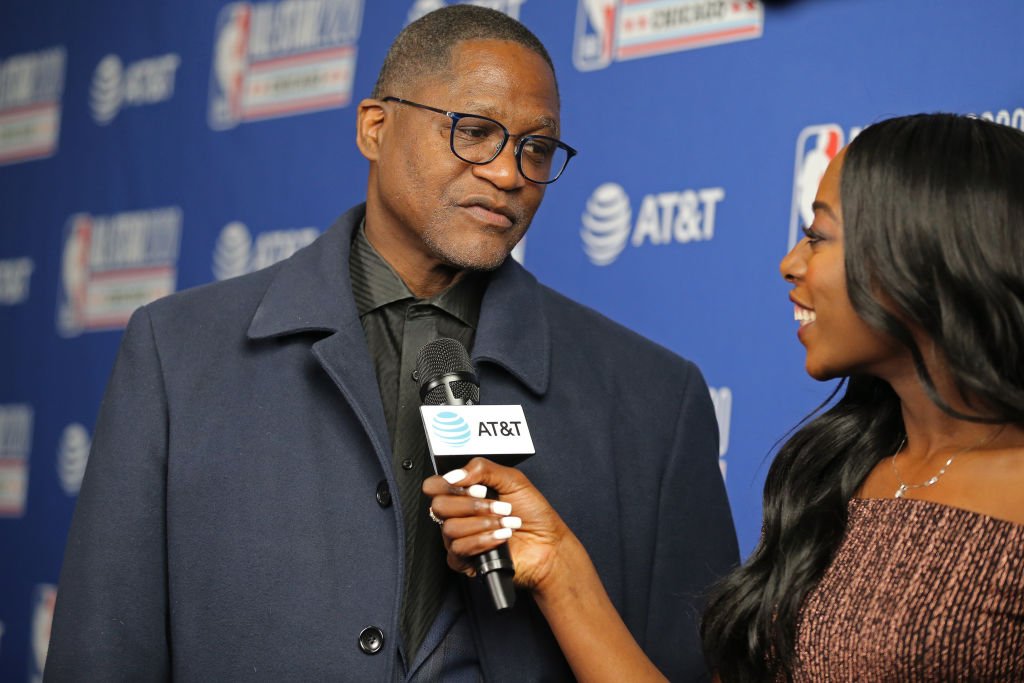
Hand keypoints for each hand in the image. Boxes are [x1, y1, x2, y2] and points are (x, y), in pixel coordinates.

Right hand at [423, 457, 575, 594]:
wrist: (548, 543)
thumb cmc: (533, 513)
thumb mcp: (512, 480)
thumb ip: (482, 468)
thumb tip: (455, 474)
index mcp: (464, 494)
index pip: (434, 486)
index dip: (450, 485)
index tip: (479, 488)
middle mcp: (458, 515)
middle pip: (439, 506)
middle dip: (473, 505)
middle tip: (497, 506)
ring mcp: (459, 538)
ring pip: (450, 528)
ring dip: (484, 524)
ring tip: (506, 522)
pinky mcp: (464, 560)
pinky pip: (459, 549)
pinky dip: (484, 541)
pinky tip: (502, 537)